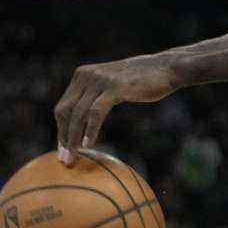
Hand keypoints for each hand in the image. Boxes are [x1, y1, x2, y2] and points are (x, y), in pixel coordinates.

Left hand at [54, 54, 177, 165]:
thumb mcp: (111, 85)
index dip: (61, 130)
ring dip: (73, 139)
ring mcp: (100, 80)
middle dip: (63, 137)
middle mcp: (87, 75)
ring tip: (72, 157)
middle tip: (64, 159)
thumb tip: (82, 124)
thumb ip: (95, 97)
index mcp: (82, 75)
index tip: (62, 150)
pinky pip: (96, 112)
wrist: (166, 68)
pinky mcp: (114, 87)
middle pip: (65, 111)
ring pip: (78, 114)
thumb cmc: (141, 81)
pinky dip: (90, 130)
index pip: (63, 106)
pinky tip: (88, 145)